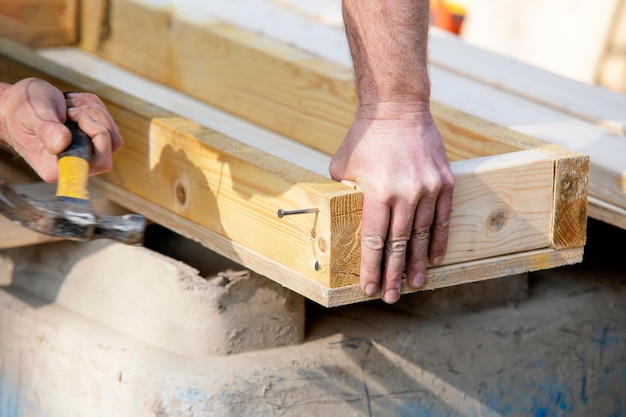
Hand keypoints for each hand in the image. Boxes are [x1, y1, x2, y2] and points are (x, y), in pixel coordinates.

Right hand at [0, 77, 122, 181]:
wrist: (16, 106)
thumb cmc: (20, 110)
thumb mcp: (31, 114)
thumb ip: (47, 129)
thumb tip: (62, 143)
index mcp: (59, 169)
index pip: (100, 162)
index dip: (97, 136)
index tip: (72, 117)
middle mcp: (75, 166)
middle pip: (112, 144)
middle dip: (95, 118)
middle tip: (69, 108)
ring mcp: (86, 155)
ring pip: (112, 133)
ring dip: (93, 112)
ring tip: (67, 105)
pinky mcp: (91, 143)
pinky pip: (109, 125)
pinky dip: (94, 109)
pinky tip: (73, 106)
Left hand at [330, 103, 453, 303]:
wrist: (398, 107)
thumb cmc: (364, 137)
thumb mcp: (342, 166)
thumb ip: (344, 195)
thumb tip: (343, 218)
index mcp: (377, 192)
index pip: (374, 240)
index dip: (372, 267)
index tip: (370, 287)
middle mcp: (405, 194)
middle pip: (399, 245)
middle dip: (394, 274)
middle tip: (392, 297)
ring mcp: (429, 189)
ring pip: (423, 235)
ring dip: (418, 263)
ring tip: (415, 284)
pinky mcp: (445, 181)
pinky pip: (444, 218)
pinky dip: (439, 240)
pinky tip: (434, 258)